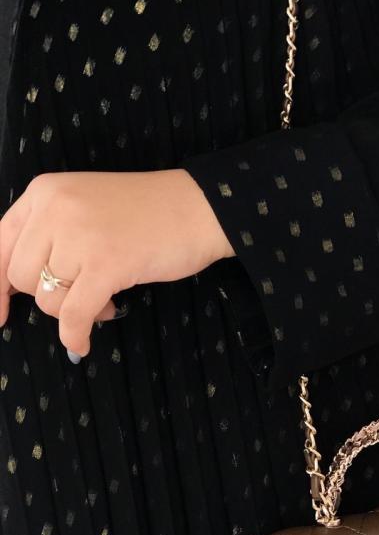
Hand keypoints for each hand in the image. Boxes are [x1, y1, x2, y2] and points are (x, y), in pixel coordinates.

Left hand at [0, 168, 234, 355]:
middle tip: (83, 295)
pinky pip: (73, 314)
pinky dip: (75, 334)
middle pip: (21, 276)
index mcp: (44, 192)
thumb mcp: (85, 208)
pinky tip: (84, 342)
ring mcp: (80, 235)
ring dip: (72, 312)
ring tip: (105, 302)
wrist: (201, 207)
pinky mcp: (107, 263)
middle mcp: (55, 209)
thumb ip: (50, 235)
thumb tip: (12, 290)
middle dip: (49, 297)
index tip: (0, 313)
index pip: (0, 244)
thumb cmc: (148, 212)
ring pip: (47, 298)